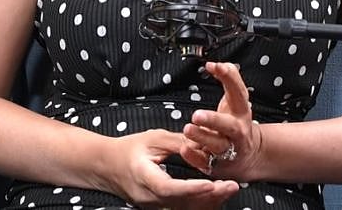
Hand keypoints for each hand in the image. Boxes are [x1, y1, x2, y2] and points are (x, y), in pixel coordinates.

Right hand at [100, 128, 237, 208]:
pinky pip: (183, 209)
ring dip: (209, 201)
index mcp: (144, 176)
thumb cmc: (130, 149)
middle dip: (210, 196)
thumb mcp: (153, 138)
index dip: (191, 188)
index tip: (211, 183)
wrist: (108, 166)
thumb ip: (179, 142)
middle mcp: (149, 197)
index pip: (169, 188)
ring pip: (185, 209)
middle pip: (182, 203)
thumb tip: (204, 145)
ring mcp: (154, 206)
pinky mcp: (160, 208)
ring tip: (230, 188)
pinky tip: (217, 195)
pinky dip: (202, 203)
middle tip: (232, 185)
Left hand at [180, 62, 263, 180]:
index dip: (229, 77)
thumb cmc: (236, 122)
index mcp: (241, 112)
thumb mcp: (237, 100)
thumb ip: (229, 79)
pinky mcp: (217, 165)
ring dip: (202, 137)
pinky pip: (205, 162)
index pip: (238, 92)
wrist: (248, 155)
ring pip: (216, 145)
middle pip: (228, 126)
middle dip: (214, 120)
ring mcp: (228, 149)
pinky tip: (185, 148)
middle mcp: (237, 131)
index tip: (215, 66)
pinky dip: (194, 156)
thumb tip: (216, 64)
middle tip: (197, 114)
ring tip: (188, 129)